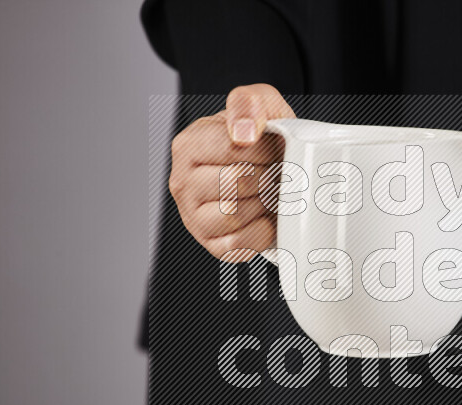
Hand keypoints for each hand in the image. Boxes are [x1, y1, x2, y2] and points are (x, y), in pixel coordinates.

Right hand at [169, 84, 294, 261]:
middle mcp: (183, 183)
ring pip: (235, 215)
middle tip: (274, 172)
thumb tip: (243, 133)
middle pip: (235, 183)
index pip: (231, 149)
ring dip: (263, 204)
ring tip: (268, 192)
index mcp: (188, 146)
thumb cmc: (265, 140)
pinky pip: (240, 244)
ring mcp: (194, 218)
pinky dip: (261, 232)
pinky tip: (264, 216)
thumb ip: (249, 103)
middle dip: (266, 176)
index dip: (265, 150)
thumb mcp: (262, 104)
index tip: (274, 148)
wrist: (279, 171)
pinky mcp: (213, 246)